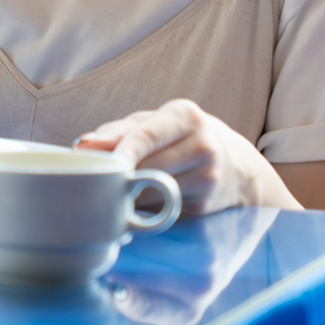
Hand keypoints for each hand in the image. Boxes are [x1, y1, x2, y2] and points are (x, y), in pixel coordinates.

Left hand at [76, 98, 298, 215]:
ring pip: (153, 190)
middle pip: (148, 165)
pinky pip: (163, 207)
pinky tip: (144, 199)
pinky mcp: (205, 205)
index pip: (148, 134)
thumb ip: (120, 131)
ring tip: (117, 188)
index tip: (100, 163)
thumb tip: (84, 144)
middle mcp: (201, 144)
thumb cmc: (185, 138)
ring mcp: (207, 177)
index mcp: (185, 116)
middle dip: (118, 175)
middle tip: (92, 180)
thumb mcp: (159, 124)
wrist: (241, 169)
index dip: (122, 149)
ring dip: (130, 193)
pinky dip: (147, 206)